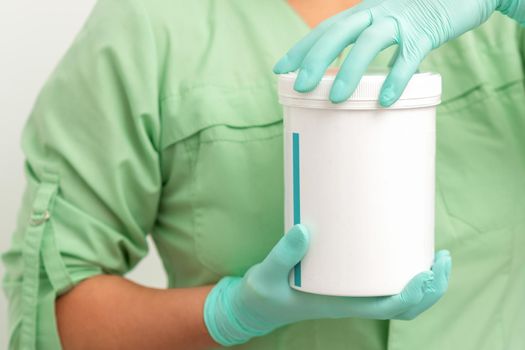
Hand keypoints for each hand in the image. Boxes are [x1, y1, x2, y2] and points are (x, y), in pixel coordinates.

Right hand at [204, 225, 451, 345]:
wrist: (257, 305)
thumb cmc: (264, 294)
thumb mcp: (269, 275)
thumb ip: (284, 254)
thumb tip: (304, 229)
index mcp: (341, 305)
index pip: (388, 308)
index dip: (413, 294)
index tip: (426, 273)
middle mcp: (353, 301)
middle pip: (406, 307)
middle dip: (432, 287)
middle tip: (442, 257)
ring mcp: (353, 294)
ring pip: (401, 298)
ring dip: (426, 283)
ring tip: (437, 256)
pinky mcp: (348, 283)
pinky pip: (385, 283)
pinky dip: (406, 273)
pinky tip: (407, 251)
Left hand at [273, 0, 524, 105]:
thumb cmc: (419, 15)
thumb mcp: (387, 23)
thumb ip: (368, 43)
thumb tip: (348, 76)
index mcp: (363, 12)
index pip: (325, 29)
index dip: (301, 48)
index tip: (279, 69)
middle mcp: (377, 11)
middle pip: (339, 32)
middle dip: (315, 59)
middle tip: (300, 86)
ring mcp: (401, 19)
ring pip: (369, 42)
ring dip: (350, 70)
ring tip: (336, 99)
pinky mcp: (426, 30)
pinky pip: (409, 56)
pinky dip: (397, 77)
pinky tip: (385, 100)